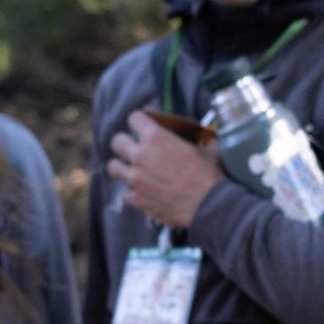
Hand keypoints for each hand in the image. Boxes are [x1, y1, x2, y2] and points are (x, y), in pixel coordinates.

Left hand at [107, 110, 223, 228]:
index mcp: (157, 138)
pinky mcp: (138, 200)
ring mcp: (136, 179)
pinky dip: (133, 193)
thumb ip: (200, 142)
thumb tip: (209, 140)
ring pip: (113, 168)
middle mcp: (141, 156)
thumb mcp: (207, 150)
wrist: (208, 205)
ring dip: (122, 167)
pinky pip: (125, 194)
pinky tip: (142, 193)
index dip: (138, 121)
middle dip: (123, 143)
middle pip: (116, 142)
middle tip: (132, 148)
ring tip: (131, 171)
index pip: (134, 118)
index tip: (142, 126)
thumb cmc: (210, 175)